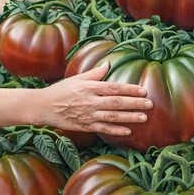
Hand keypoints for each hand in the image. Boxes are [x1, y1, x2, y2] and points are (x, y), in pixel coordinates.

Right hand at [34, 63, 151, 137]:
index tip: (143, 90)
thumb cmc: (61, 90)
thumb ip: (94, 73)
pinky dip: (116, 130)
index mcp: (89, 87)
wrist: (43, 106)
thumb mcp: (77, 78)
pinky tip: (128, 130)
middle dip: (135, 103)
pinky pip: (103, 128)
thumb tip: (108, 64)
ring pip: (113, 116)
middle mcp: (90, 101)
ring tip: (144, 117)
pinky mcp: (85, 126)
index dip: (129, 89)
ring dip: (130, 117)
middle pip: (116, 102)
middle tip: (150, 104)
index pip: (114, 88)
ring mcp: (88, 115)